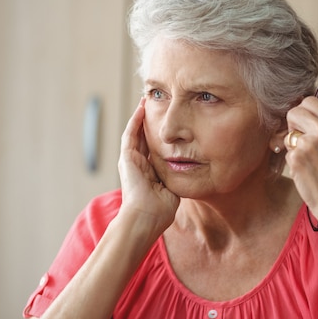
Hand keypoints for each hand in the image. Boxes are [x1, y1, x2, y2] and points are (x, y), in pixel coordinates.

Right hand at [117, 98, 179, 234]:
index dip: (161, 135)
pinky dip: (136, 121)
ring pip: (136, 133)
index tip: (168, 123)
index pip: (155, 148)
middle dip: (150, 122)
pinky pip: (131, 135)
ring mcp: (130, 161)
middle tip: (157, 104)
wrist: (146, 217)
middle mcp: (138, 164)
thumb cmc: (160, 210)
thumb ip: (177, 177)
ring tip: (147, 101)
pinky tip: (142, 109)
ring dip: (141, 116)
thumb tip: (190, 169)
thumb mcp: (172, 189)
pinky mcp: (127, 158)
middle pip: (144, 137)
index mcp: (148, 172)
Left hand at [284, 97, 317, 227]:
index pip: (310, 101)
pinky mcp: (297, 158)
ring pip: (287, 132)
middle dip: (293, 125)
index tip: (303, 125)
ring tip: (307, 160)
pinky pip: (285, 151)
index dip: (303, 113)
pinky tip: (305, 172)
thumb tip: (303, 117)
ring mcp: (309, 143)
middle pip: (294, 111)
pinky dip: (291, 161)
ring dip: (291, 144)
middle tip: (300, 141)